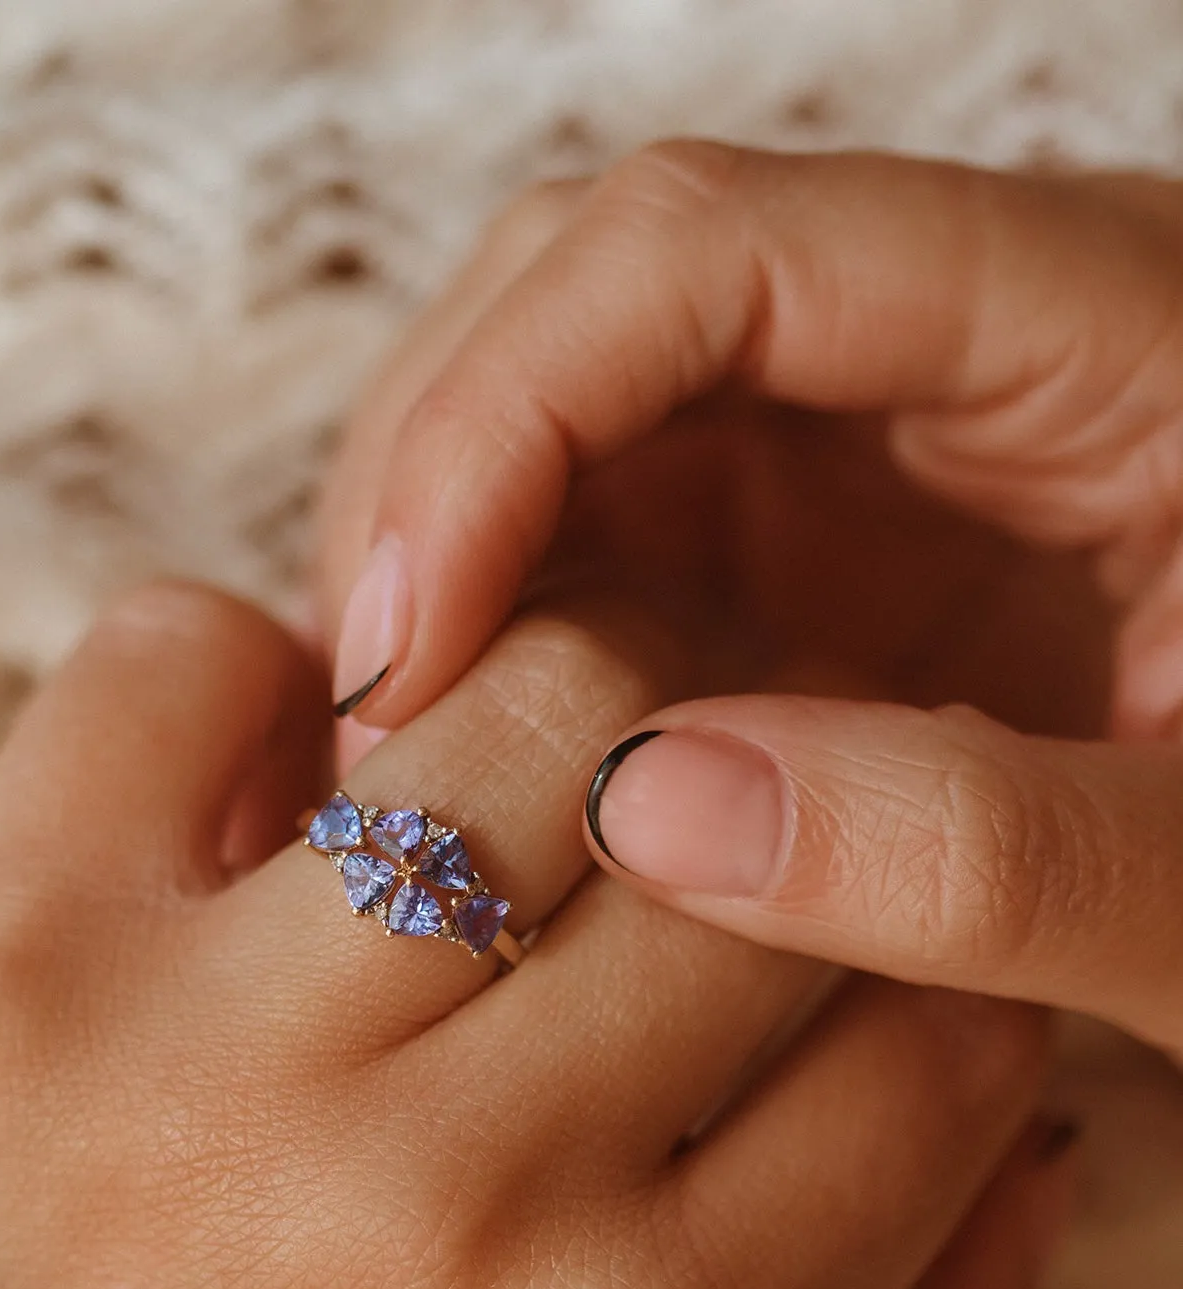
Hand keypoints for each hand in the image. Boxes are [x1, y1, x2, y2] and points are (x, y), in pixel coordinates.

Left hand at [0, 581, 1060, 1288]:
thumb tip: (1018, 1157)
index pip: (935, 1039)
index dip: (922, 978)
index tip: (840, 985)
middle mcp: (446, 1202)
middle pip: (753, 845)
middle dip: (764, 839)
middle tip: (685, 878)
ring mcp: (203, 1058)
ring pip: (535, 694)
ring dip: (560, 727)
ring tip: (502, 829)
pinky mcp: (1, 954)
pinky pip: (187, 657)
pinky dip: (261, 677)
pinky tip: (275, 799)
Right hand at [320, 144, 1182, 1062]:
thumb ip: (991, 856)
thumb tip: (648, 812)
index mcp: (1099, 326)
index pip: (709, 248)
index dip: (504, 412)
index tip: (404, 639)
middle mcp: (955, 342)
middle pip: (595, 290)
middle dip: (437, 481)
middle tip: (373, 722)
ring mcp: (876, 440)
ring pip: (573, 408)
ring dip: (448, 561)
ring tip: (396, 761)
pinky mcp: (826, 549)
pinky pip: (614, 533)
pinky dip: (513, 635)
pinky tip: (477, 764)